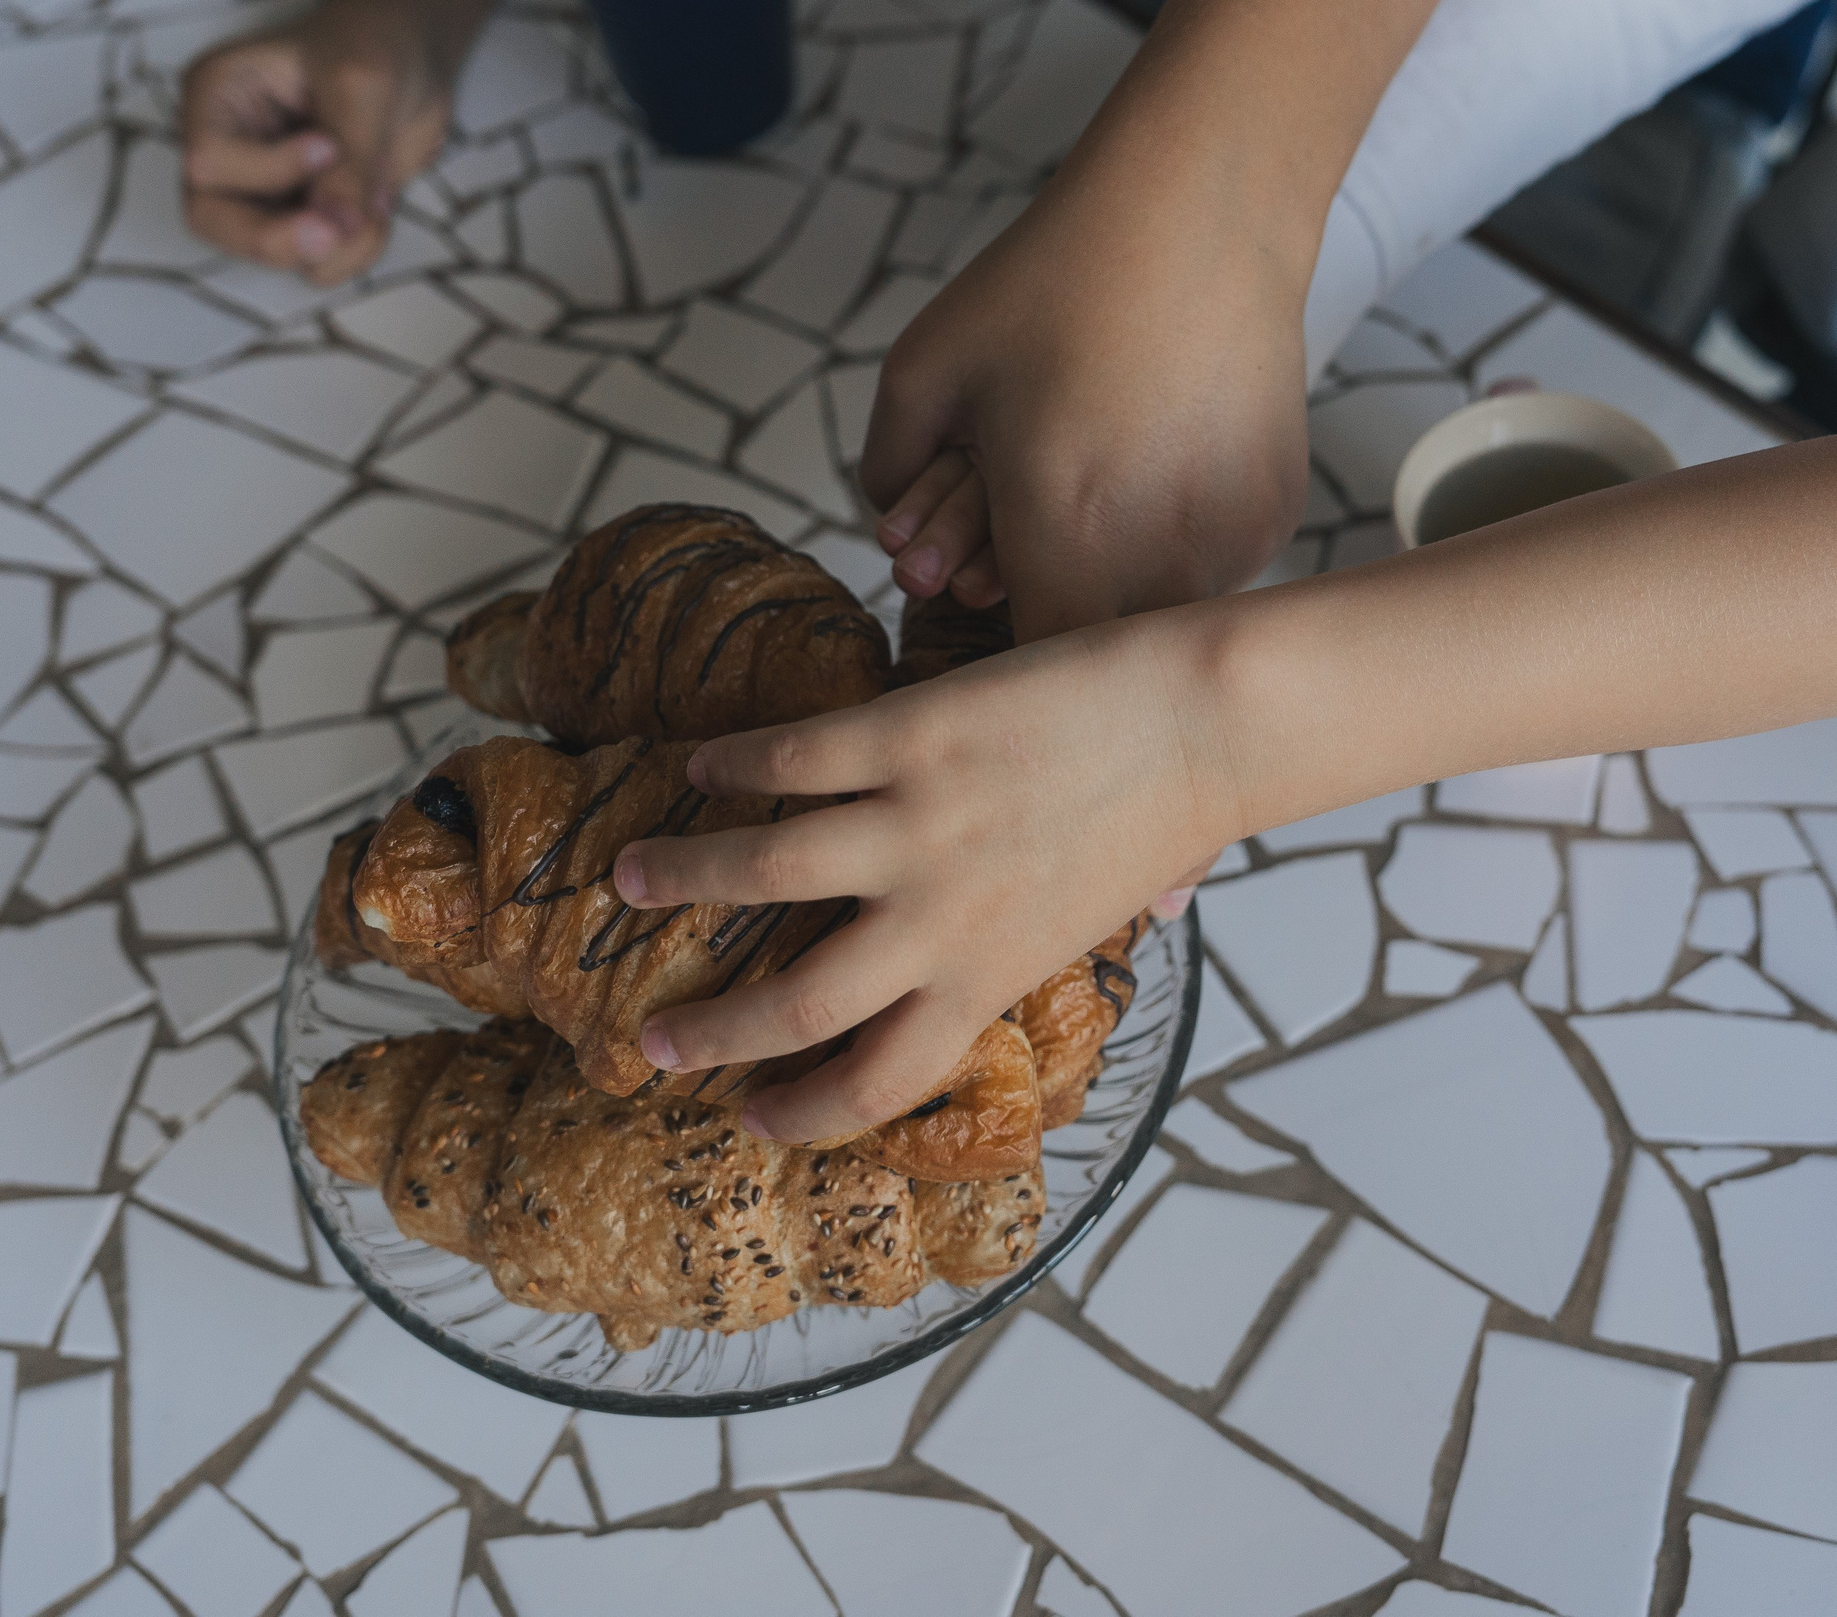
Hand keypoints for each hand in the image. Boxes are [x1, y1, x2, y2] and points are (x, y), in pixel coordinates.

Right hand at [178, 0, 450, 284]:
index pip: (208, 162)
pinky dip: (354, 251)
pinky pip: (317, 262)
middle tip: (335, 233)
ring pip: (269, 255)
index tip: (327, 146)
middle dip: (279, 239)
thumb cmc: (373, 46)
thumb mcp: (363, 88)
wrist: (412, 57)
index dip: (268, 170)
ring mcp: (262, 188)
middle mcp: (227, 147)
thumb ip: (349, 161)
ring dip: (334, 248)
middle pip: (213, 221)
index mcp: (217, 97)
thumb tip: (337, 229)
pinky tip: (378, 209)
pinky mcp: (303, 215)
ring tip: (377, 203)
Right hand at [608, 616, 1237, 1142]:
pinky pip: (795, 758)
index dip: (798, 1114)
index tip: (746, 1117)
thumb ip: (1007, 957)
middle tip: (649, 1044)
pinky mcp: (913, 734)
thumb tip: (966, 990)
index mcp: (985, 978)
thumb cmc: (1164, 818)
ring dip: (679, 876)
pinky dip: (733, 765)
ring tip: (629, 874)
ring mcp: (921, 824)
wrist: (1207, 720)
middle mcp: (941, 920)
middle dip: (704, 1033)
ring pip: (760, 869)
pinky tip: (699, 765)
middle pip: (791, 1007)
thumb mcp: (1082, 923)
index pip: (872, 1084)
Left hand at [862, 173, 1312, 638]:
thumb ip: (885, 476)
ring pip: (1155, 616)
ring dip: (1113, 580)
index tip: (970, 612)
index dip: (991, 662)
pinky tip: (1157, 462)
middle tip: (1018, 517)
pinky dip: (1173, 544)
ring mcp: (1230, 544)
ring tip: (1096, 475)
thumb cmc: (1055, 284)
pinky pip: (1210, 571)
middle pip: (1089, 651)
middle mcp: (1161, 561)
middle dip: (1043, 606)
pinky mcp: (1274, 520)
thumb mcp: (926, 368)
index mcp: (1065, 538)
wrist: (1198, 216)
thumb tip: (893, 541)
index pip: (1023, 672)